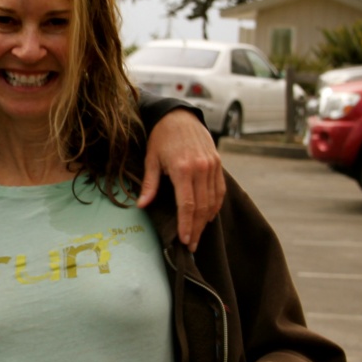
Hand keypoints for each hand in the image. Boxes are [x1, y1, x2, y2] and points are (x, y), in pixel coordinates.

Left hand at [137, 110, 225, 251]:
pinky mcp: (218, 164)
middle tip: (191, 246)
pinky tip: (208, 217)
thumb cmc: (161, 137)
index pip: (187, 204)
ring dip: (206, 221)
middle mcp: (201, 168)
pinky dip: (215, 205)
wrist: (179, 115)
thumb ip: (150, 184)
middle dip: (197, 229)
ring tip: (198, 235)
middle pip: (202, 206)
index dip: (186, 225)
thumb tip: (142, 205)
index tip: (185, 240)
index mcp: (183, 168)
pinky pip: (220, 190)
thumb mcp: (151, 159)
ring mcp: (212, 166)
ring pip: (213, 200)